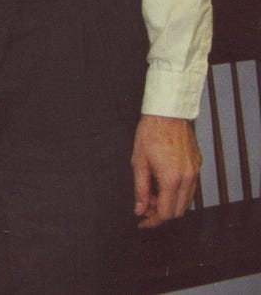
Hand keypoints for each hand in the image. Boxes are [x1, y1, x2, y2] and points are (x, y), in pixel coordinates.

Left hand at [132, 113, 200, 227]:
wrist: (168, 114)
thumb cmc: (150, 134)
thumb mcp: (138, 162)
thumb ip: (140, 189)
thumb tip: (139, 209)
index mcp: (172, 179)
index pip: (166, 212)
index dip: (153, 220)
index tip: (142, 222)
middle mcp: (188, 179)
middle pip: (178, 211)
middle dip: (161, 214)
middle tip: (144, 208)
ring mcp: (195, 172)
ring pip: (186, 201)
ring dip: (170, 203)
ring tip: (151, 194)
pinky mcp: (197, 166)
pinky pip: (190, 188)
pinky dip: (177, 192)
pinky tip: (162, 184)